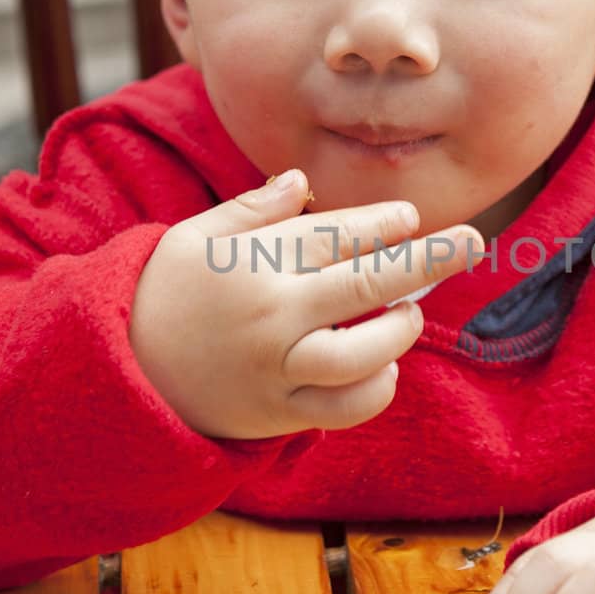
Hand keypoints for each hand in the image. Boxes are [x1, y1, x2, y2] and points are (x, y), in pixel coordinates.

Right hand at [129, 170, 480, 439]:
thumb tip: (303, 179)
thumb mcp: (196, 238)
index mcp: (254, 262)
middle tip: (474, 241)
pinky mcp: (279, 414)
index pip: (338, 235)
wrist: (119, 371)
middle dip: (431, 258)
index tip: (411, 217)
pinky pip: (345, 409)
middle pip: (369, 283)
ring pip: (365, 352)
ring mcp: (278, 370)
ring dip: (400, 329)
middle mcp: (273, 316)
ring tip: (408, 312)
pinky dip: (375, 389)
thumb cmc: (164, 293)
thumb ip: (254, 210)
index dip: (384, 223)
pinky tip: (384, 368)